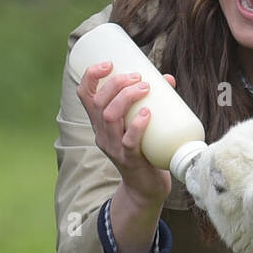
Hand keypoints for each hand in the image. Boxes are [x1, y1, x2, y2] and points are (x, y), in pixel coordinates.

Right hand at [75, 63, 177, 204]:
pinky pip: (129, 141)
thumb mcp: (141, 125)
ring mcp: (114, 148)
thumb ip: (152, 102)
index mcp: (100, 123)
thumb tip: (167, 79)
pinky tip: (147, 114)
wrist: (146, 189)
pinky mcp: (129, 160)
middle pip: (99, 103)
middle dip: (116, 84)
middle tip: (137, 77)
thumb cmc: (145, 151)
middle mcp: (102, 134)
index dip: (91, 76)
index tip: (108, 63)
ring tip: (145, 87)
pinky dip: (138, 125)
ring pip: (110, 118)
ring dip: (126, 98)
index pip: (85, 96)